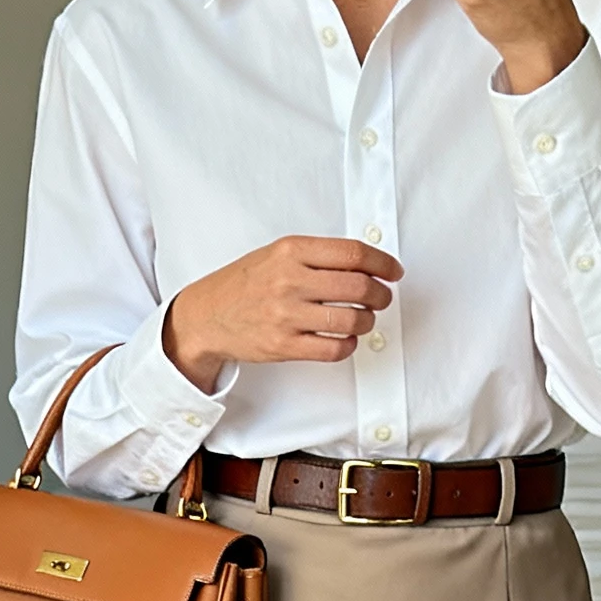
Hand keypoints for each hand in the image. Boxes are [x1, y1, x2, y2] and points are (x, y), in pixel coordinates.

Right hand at [163, 236, 403, 393]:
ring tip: (363, 320)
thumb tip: (366, 264)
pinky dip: (348, 346)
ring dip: (367, 322)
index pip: (353, 254)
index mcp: (291, 251)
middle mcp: (289, 281)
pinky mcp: (283, 346)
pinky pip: (333, 349)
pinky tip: (345, 339)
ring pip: (351, 320)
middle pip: (359, 287)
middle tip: (382, 298)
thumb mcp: (277, 254)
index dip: (383, 263)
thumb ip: (318, 257)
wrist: (206, 316)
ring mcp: (286, 315)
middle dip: (381, 295)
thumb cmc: (245, 284)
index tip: (393, 271)